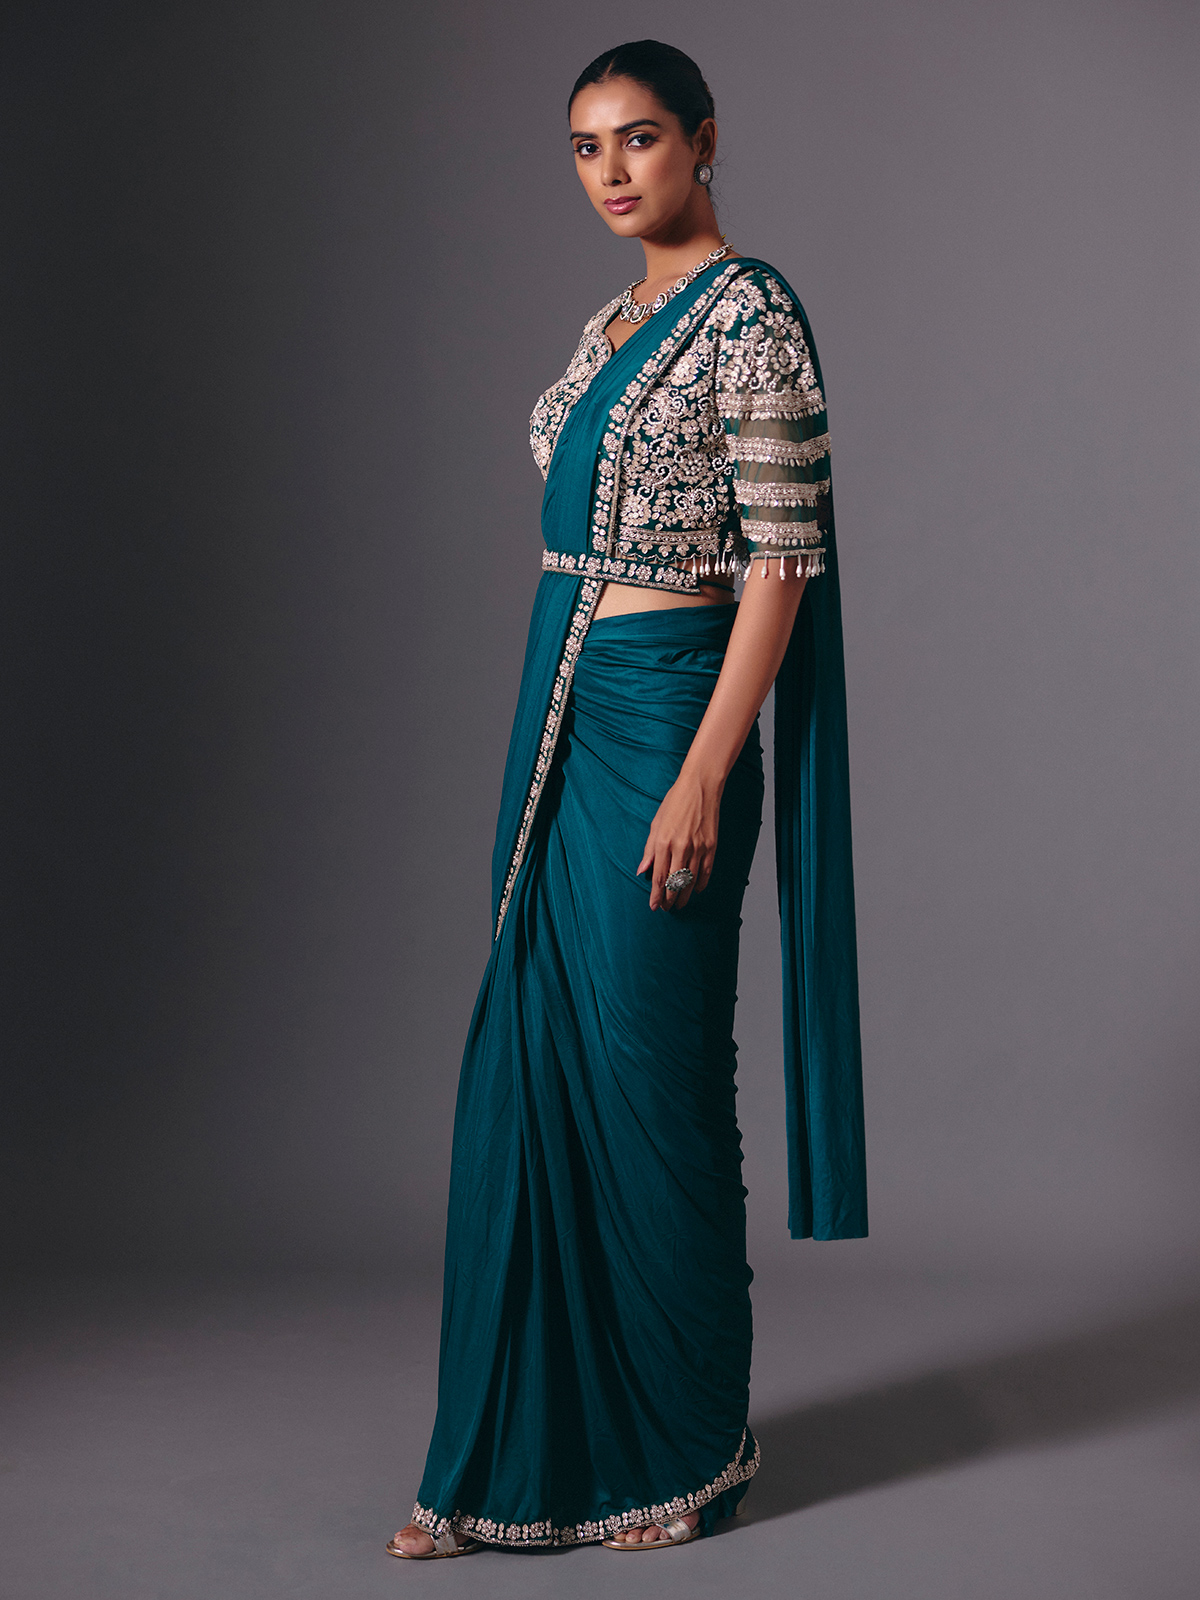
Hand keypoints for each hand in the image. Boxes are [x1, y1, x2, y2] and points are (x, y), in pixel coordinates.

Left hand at [637, 768, 721, 910]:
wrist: (700, 786)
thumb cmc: (675, 802)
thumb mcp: (656, 823)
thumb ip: (649, 849)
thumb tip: (642, 870)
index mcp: (664, 842)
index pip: (659, 876)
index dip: (656, 895)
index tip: (654, 906)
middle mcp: (681, 847)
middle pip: (674, 882)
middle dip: (669, 899)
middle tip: (666, 908)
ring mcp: (698, 847)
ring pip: (691, 880)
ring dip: (684, 895)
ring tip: (679, 904)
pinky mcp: (711, 846)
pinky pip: (706, 871)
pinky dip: (701, 883)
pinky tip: (696, 890)